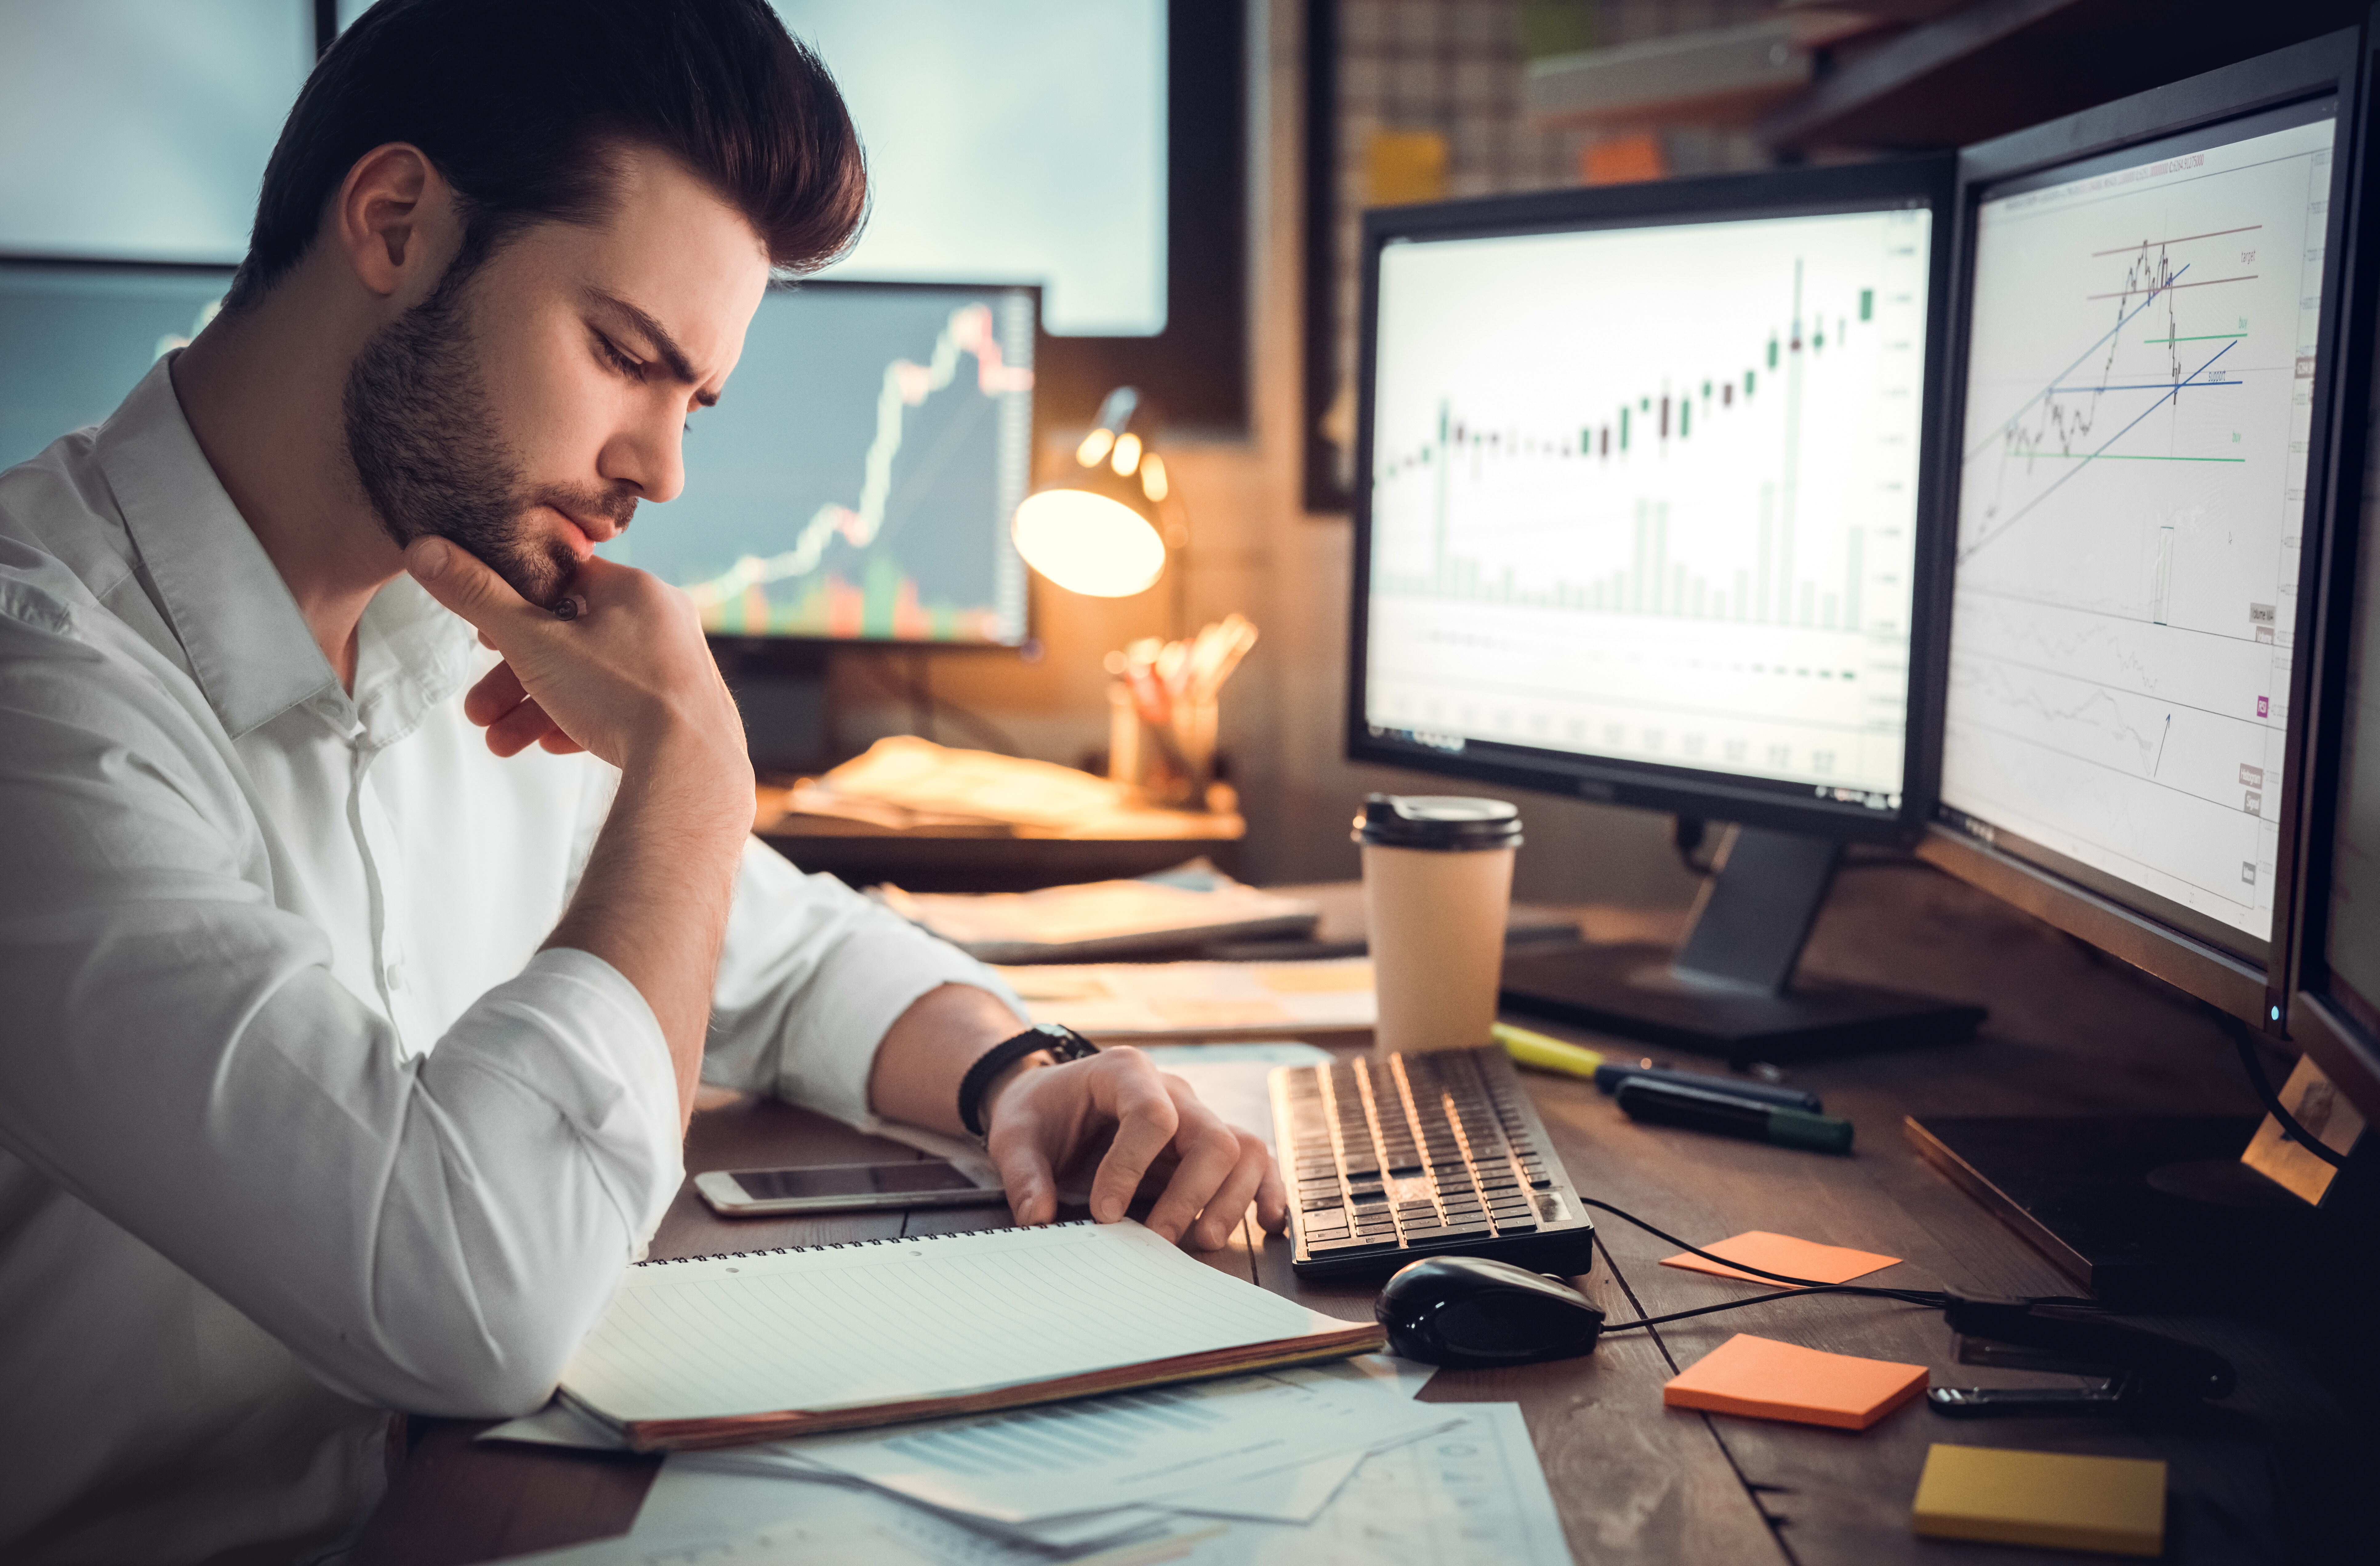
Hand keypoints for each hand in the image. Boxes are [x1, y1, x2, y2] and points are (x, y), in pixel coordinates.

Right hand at [403, 538, 746, 784]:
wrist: (689, 769)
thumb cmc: (617, 695)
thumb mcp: (531, 641)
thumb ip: (477, 597)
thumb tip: (425, 549)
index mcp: (635, 589)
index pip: (562, 580)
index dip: (513, 605)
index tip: (483, 638)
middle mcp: (664, 621)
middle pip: (570, 640)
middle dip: (514, 679)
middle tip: (476, 712)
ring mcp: (678, 668)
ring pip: (592, 681)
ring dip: (537, 710)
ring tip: (500, 743)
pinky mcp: (684, 712)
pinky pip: (623, 709)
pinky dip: (582, 723)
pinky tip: (553, 745)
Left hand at [981, 1047, 1289, 1249]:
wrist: (1053, 1101)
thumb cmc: (1040, 1113)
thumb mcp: (1014, 1135)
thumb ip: (1023, 1173)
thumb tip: (1037, 1218)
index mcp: (1124, 1072)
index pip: (1151, 1114)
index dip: (1132, 1167)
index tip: (1104, 1213)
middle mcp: (1173, 1091)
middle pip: (1211, 1136)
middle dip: (1190, 1194)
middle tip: (1157, 1238)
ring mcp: (1197, 1117)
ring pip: (1244, 1150)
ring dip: (1230, 1201)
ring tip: (1199, 1240)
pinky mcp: (1208, 1147)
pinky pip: (1256, 1163)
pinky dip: (1264, 1194)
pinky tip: (1264, 1225)